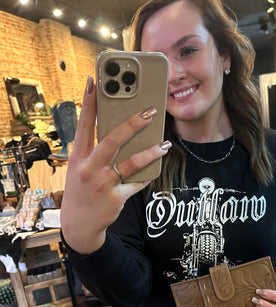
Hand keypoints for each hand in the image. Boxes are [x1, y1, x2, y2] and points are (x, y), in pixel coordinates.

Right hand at [60, 76, 170, 253]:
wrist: (79, 225)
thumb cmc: (82, 190)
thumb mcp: (81, 168)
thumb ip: (95, 150)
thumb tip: (120, 131)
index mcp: (79, 156)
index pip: (84, 124)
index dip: (89, 102)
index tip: (95, 81)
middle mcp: (89, 168)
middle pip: (112, 140)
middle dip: (132, 124)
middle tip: (149, 112)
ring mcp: (103, 184)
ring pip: (131, 163)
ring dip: (151, 152)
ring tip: (164, 145)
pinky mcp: (116, 198)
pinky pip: (137, 184)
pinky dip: (146, 176)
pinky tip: (155, 169)